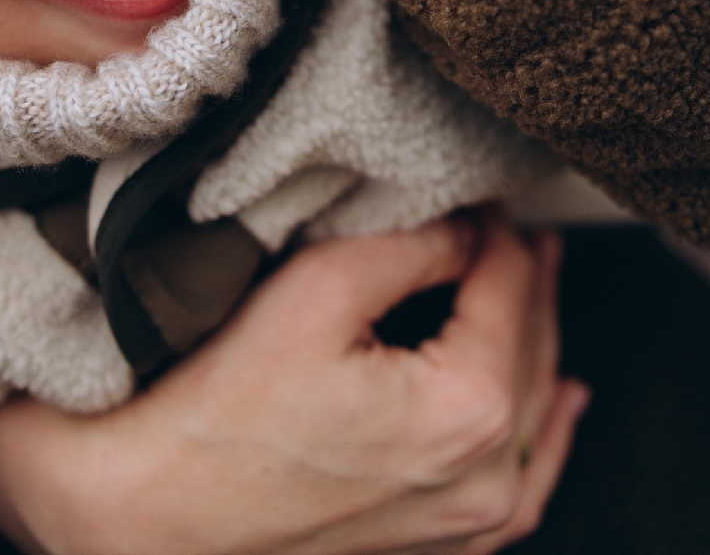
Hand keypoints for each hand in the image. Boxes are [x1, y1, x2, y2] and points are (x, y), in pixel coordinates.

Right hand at [0, 211, 588, 554]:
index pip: (509, 288)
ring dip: (537, 342)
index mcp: (466, 410)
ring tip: (536, 283)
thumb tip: (468, 227)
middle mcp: (483, 480)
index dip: (499, 227)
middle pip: (530, 348)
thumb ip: (410, 246)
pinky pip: (518, 488)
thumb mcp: (314, 291)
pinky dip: (539, 435)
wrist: (153, 514)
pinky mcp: (436, 551)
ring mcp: (465, 528)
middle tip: (517, 225)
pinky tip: (556, 406)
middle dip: (526, 278)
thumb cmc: (221, 409)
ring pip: (531, 415)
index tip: (484, 191)